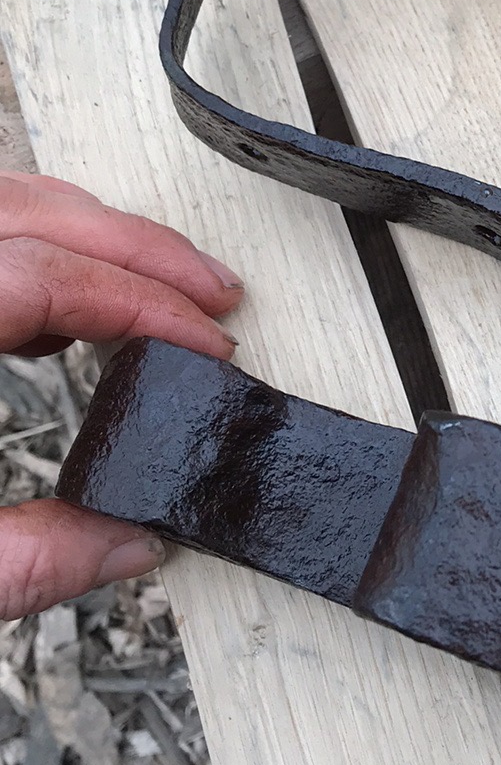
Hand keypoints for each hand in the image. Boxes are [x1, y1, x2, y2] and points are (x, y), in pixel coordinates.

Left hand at [0, 172, 243, 617]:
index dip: (143, 301)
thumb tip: (126, 541)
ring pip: (1, 203)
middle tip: (214, 294)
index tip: (208, 343)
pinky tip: (63, 310)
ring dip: (87, 231)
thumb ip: (29, 560)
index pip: (40, 274)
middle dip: (136, 245)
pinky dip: (32, 245)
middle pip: (27, 210)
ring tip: (161, 286)